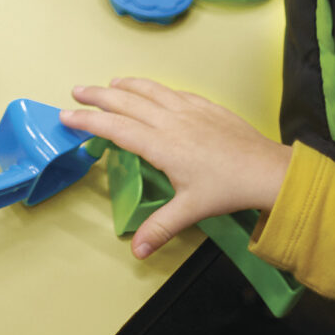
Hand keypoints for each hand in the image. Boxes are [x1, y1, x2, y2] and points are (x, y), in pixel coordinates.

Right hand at [61, 78, 291, 258]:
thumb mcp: (190, 210)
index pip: (115, 128)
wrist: (267, 170)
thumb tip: (137, 251)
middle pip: (125, 101)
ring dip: (124, 85)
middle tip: (76, 92)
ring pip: (148, 89)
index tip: (66, 116)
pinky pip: (171, 91)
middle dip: (97, 95)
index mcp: (160, 144)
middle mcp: (169, 121)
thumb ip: (159, 228)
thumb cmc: (227, 189)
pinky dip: (153, 87)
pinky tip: (151, 90)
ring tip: (109, 83)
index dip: (88, 121)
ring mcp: (188, 109)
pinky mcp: (204, 105)